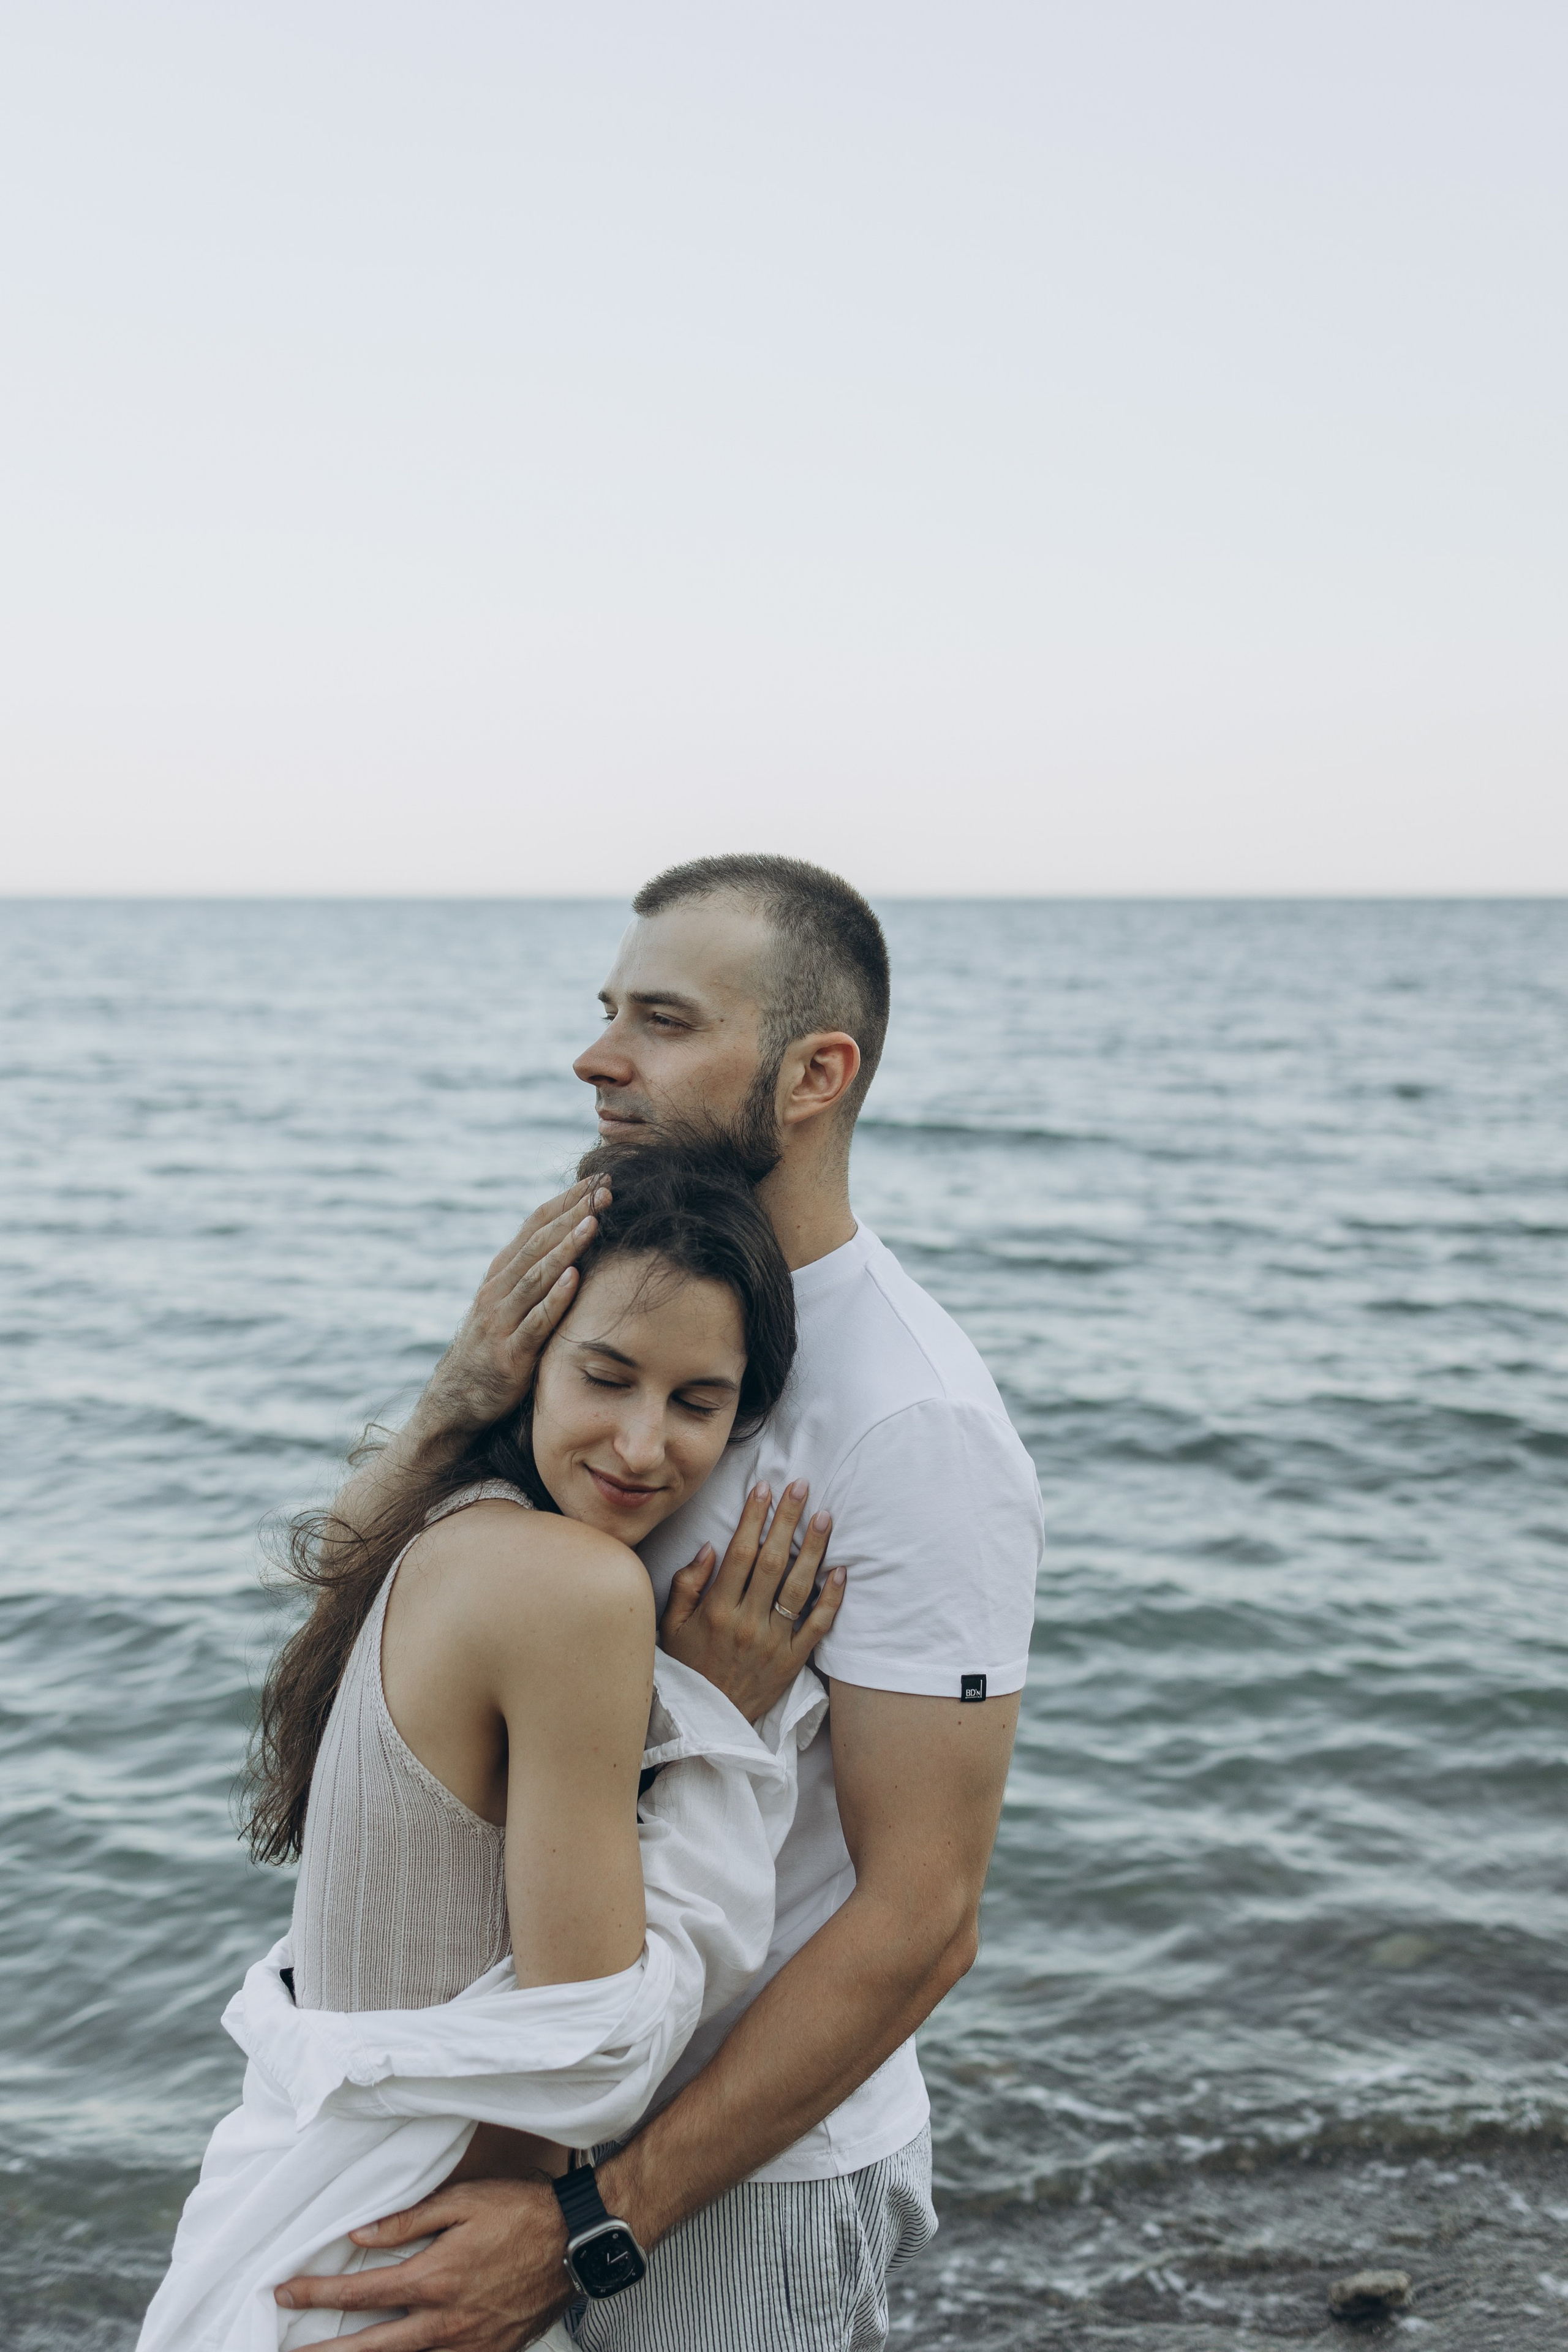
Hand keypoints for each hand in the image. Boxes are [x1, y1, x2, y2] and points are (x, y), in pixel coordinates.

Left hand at [274, 2176, 569, 2350]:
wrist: (575, 2242)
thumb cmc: (520, 2212)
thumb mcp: (463, 2200)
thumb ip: (408, 2222)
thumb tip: (359, 2237)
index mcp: (433, 2279)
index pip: (360, 2292)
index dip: (316, 2294)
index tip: (283, 2293)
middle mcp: (444, 2322)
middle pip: (370, 2347)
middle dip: (324, 2349)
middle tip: (288, 2350)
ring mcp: (466, 2346)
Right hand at [412, 1180, 609, 1443]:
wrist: (458, 1397)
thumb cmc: (495, 1344)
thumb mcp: (509, 1303)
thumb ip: (533, 1273)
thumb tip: (572, 1237)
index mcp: (500, 1273)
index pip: (534, 1226)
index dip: (565, 1202)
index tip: (597, 1181)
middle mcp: (497, 1290)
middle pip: (537, 1243)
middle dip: (572, 1215)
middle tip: (604, 1192)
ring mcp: (501, 1320)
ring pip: (536, 1277)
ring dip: (566, 1248)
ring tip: (593, 1223)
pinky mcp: (509, 1353)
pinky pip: (535, 1323)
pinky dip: (554, 1299)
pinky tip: (574, 1279)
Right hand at [659, 1481, 845, 1720]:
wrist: (709, 1723)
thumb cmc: (688, 1667)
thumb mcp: (670, 1626)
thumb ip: (686, 1585)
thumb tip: (709, 1547)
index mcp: (717, 1610)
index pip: (740, 1553)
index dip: (753, 1517)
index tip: (763, 1488)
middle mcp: (747, 1622)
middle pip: (773, 1561)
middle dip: (787, 1520)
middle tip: (801, 1486)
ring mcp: (774, 1642)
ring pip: (798, 1587)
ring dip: (813, 1549)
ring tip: (824, 1516)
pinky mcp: (793, 1660)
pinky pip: (817, 1625)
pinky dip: (831, 1598)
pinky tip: (840, 1570)